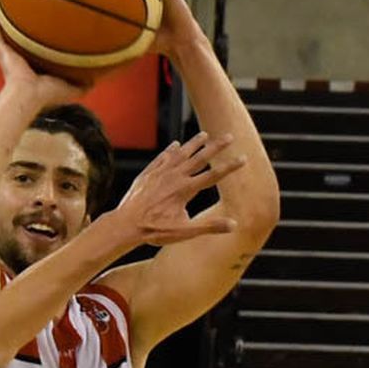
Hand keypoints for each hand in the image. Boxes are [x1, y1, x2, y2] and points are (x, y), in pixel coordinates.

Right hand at [0, 16, 88, 109]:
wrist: (28, 95)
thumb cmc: (47, 95)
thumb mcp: (71, 89)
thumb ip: (83, 85)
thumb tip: (95, 80)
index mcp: (37, 69)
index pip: (42, 53)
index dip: (46, 43)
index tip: (52, 32)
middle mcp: (23, 61)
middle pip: (24, 42)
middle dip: (27, 30)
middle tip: (31, 14)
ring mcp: (11, 56)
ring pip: (9, 35)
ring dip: (8, 23)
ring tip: (9, 6)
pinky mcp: (2, 52)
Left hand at [105, 131, 246, 246]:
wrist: (125, 225)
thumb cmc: (155, 231)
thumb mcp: (185, 232)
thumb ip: (209, 226)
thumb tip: (234, 224)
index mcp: (186, 190)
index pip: (214, 176)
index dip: (230, 167)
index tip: (243, 158)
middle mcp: (175, 177)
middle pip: (200, 158)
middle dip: (216, 147)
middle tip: (229, 136)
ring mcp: (160, 173)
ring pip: (181, 154)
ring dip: (194, 144)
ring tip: (204, 135)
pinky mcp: (148, 174)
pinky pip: (162, 158)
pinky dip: (170, 150)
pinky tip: (175, 145)